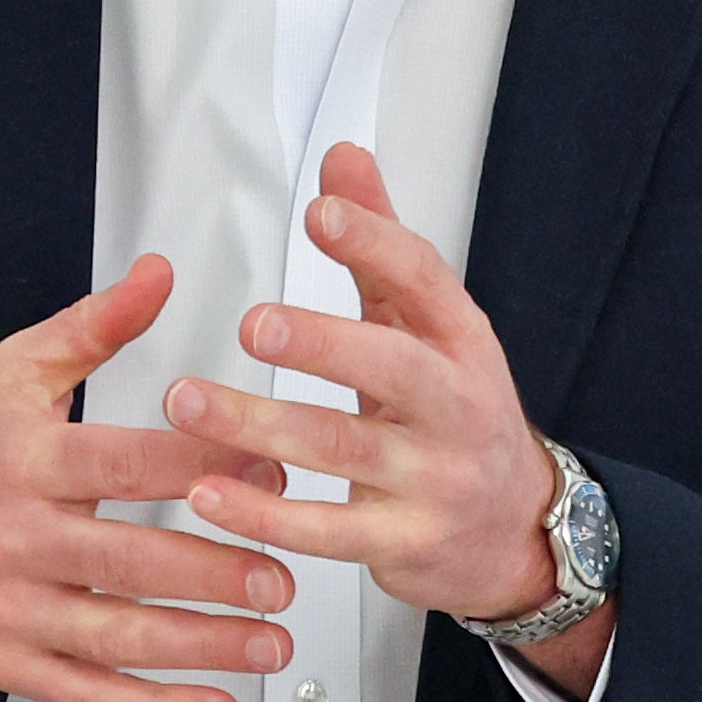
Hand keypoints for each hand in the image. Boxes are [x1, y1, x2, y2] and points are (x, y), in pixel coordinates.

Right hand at [0, 254, 295, 701]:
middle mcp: (13, 539)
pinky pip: (85, 695)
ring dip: (201, 648)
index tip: (270, 468)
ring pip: (113, 638)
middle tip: (285, 574)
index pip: (122, 463)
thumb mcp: (11, 371)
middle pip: (125, 561)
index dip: (201, 467)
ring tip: (274, 642)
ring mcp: (7, 610)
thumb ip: (94, 326)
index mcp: (24, 460)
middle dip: (213, 572)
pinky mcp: (4, 664)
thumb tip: (159, 272)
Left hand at [164, 144, 609, 694]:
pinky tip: (208, 493)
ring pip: (343, 449)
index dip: (375, 244)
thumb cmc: (457, 415)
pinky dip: (263, 513)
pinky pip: (327, 531)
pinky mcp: (401, 542)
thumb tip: (344, 159)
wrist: (513, 530)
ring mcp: (431, 478)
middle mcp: (454, 406)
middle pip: (391, 368)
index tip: (321, 213)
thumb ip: (381, 246)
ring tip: (188, 399)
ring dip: (259, 425)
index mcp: (460, 342)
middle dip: (323, 343)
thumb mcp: (431, 328)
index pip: (425, 281)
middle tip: (254, 323)